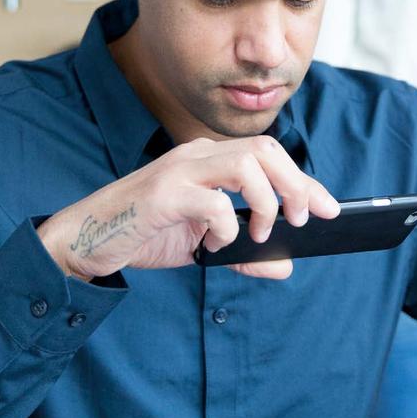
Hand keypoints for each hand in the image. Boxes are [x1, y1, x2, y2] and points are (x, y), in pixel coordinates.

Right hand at [36, 135, 339, 280]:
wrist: (87, 239)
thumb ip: (243, 253)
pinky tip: (215, 245)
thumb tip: (285, 267)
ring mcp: (179, 171)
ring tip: (262, 232)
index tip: (330, 208)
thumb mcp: (203, 245)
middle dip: (295, 185)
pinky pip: (212, 203)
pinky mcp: (163, 195)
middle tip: (301, 220)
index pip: (269, 155)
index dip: (305, 180)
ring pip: (245, 165)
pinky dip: (226, 227)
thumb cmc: (146, 233)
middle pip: (265, 150)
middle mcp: (196, 155)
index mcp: (209, 159)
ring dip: (266, 202)